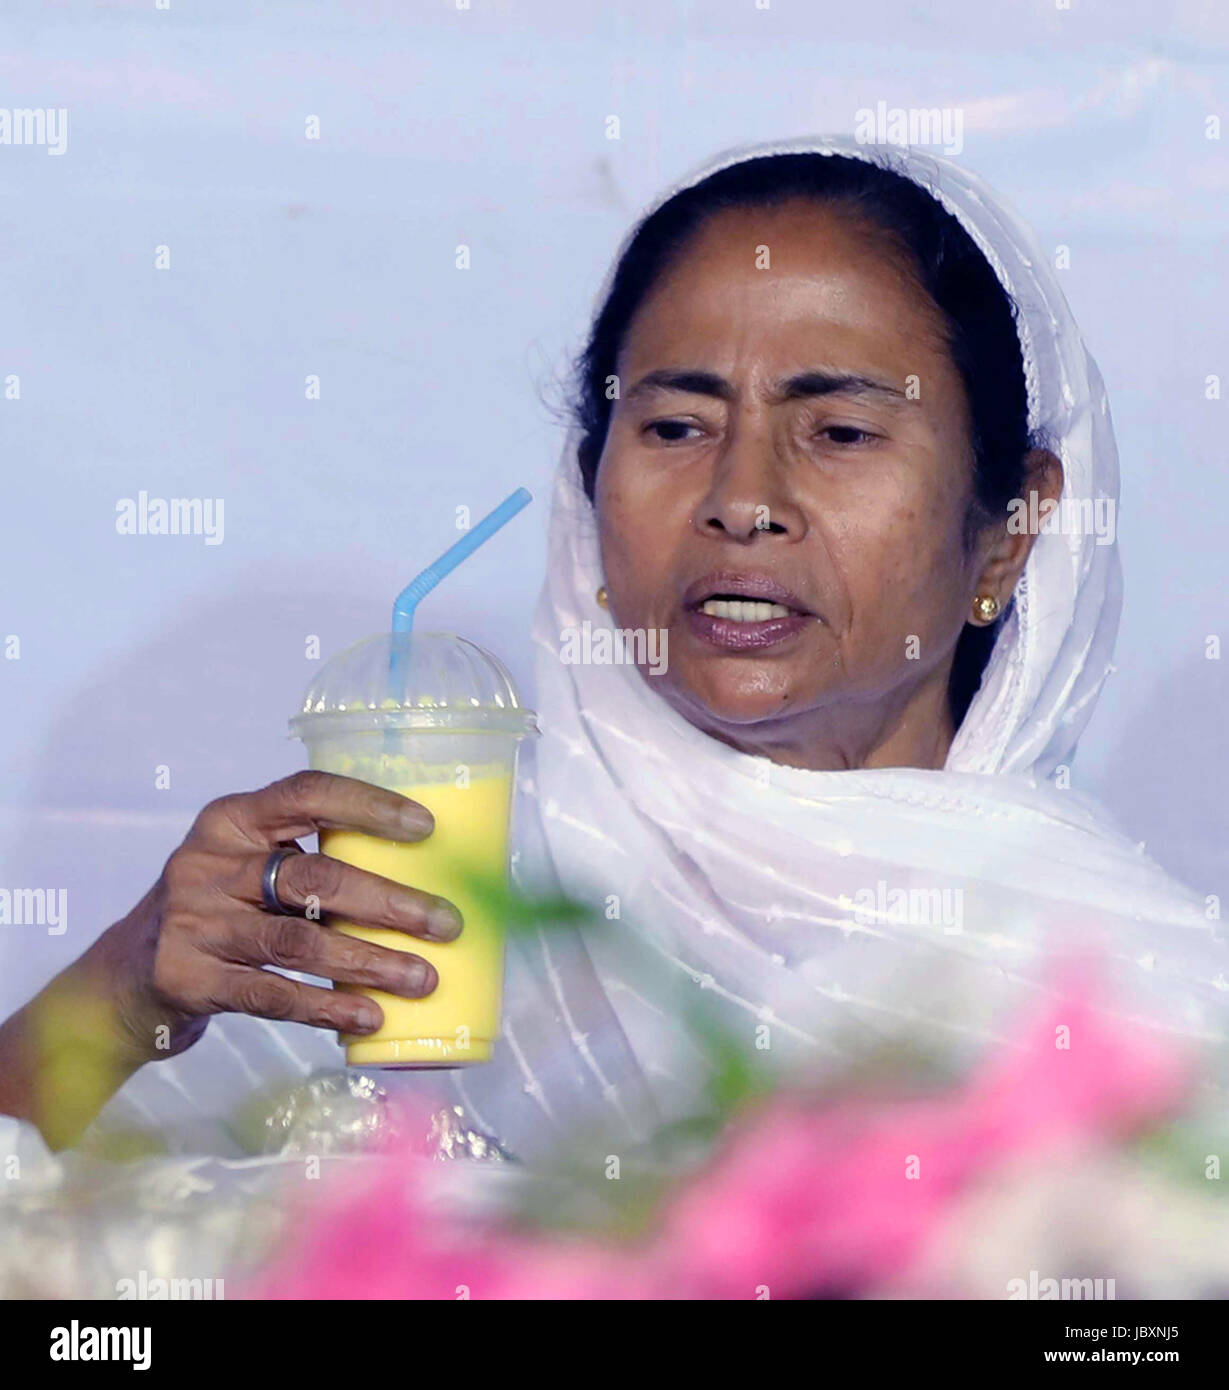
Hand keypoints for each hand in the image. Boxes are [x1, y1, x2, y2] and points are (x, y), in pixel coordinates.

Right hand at [104, 769, 459, 1063]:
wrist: (125, 978)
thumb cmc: (218, 913)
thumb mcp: (247, 868)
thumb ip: (308, 864)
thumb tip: (420, 881)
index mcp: (232, 820)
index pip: (307, 793)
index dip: (369, 805)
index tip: (426, 827)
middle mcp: (208, 863)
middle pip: (315, 877)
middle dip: (390, 901)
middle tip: (446, 924)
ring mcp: (195, 922)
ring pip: (300, 942)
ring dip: (370, 961)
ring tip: (423, 978)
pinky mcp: (189, 978)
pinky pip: (273, 994)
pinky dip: (327, 1005)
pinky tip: (369, 1016)